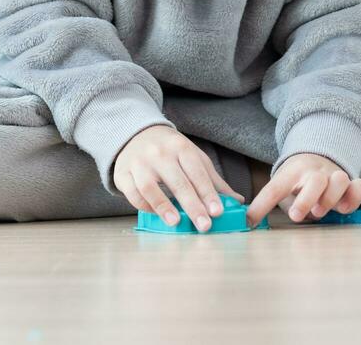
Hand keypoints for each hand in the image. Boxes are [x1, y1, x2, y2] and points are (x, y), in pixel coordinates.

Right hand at [112, 125, 244, 232]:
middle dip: (192, 205)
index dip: (208, 193)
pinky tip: (156, 215)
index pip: (197, 172)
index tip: (217, 212)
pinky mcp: (122, 173)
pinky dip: (144, 206)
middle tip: (204, 225)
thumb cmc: (170, 151)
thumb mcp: (193, 157)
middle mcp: (159, 153)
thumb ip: (213, 180)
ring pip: (150, 186)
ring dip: (163, 206)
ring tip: (176, 223)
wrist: (135, 134)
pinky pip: (133, 192)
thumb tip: (238, 202)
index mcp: (181, 147)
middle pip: (177, 181)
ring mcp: (139, 162)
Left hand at [244, 152, 360, 228]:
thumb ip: (271, 203)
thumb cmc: (298, 182)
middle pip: (316, 180)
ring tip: (319, 212)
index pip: (275, 188)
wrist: (319, 157)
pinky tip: (344, 209)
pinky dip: (354, 197)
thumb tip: (249, 223)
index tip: (250, 222)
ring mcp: (335, 175)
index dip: (261, 205)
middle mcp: (315, 171)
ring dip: (330, 199)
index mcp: (292, 172)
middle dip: (307, 200)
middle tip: (296, 216)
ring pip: (340, 180)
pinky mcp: (352, 183)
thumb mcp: (283, 188)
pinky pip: (358, 186)